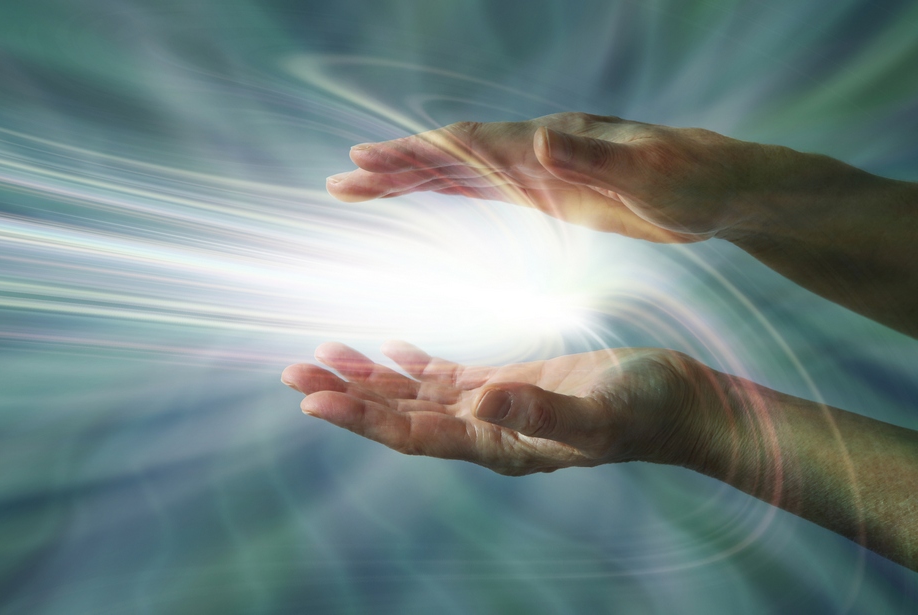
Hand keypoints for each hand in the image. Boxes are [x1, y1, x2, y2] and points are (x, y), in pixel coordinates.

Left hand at [281, 341, 723, 474]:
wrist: (679, 406)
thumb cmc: (644, 411)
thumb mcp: (595, 412)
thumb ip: (539, 412)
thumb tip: (482, 402)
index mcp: (495, 443)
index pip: (412, 433)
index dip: (360, 418)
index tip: (310, 400)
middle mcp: (484, 431)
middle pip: (399, 415)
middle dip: (344, 394)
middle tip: (290, 370)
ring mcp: (494, 410)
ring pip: (416, 395)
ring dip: (368, 377)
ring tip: (320, 354)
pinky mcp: (510, 386)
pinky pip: (448, 377)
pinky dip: (414, 363)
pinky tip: (390, 348)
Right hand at [326, 113, 774, 242]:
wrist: (728, 187)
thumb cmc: (698, 183)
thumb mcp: (653, 177)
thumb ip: (595, 160)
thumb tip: (538, 137)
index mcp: (555, 143)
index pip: (473, 147)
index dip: (419, 154)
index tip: (370, 159)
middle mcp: (539, 147)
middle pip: (453, 154)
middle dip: (396, 166)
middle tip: (342, 179)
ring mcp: (540, 165)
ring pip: (460, 170)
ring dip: (409, 177)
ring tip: (358, 186)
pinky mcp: (548, 188)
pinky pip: (482, 186)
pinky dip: (443, 187)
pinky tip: (418, 192)